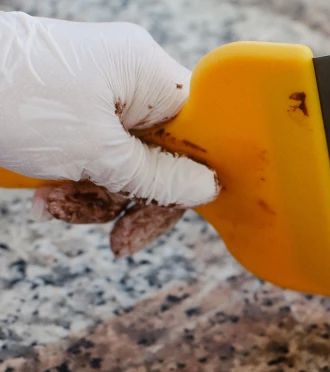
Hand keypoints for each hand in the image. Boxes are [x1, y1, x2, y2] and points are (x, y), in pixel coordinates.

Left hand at [0, 13, 217, 255]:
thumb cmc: (16, 102)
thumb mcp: (97, 154)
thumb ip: (159, 177)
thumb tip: (207, 187)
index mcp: (148, 72)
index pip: (198, 131)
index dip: (190, 176)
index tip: (173, 212)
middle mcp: (128, 73)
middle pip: (160, 151)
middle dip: (130, 196)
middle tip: (118, 238)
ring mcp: (97, 86)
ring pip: (123, 157)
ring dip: (94, 194)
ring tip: (56, 208)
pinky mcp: (69, 100)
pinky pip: (93, 148)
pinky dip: (74, 178)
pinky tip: (47, 197)